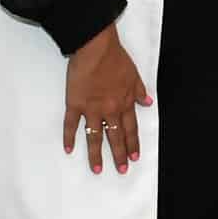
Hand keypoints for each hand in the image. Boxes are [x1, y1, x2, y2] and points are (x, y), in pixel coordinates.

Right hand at [64, 25, 151, 174]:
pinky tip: (69, 149)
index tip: (134, 157)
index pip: (130, 128)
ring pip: (95, 136)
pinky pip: (71, 125)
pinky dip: (69, 137)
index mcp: (125, 102)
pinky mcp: (75, 104)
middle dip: (119, 155)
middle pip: (115, 137)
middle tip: (121, 170)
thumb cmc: (115, 58)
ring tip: (98, 169)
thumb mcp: (134, 74)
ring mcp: (91, 108)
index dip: (133, 143)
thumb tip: (148, 103)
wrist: (96, 48)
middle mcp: (110, 109)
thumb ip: (140, 91)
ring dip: (96, 154)